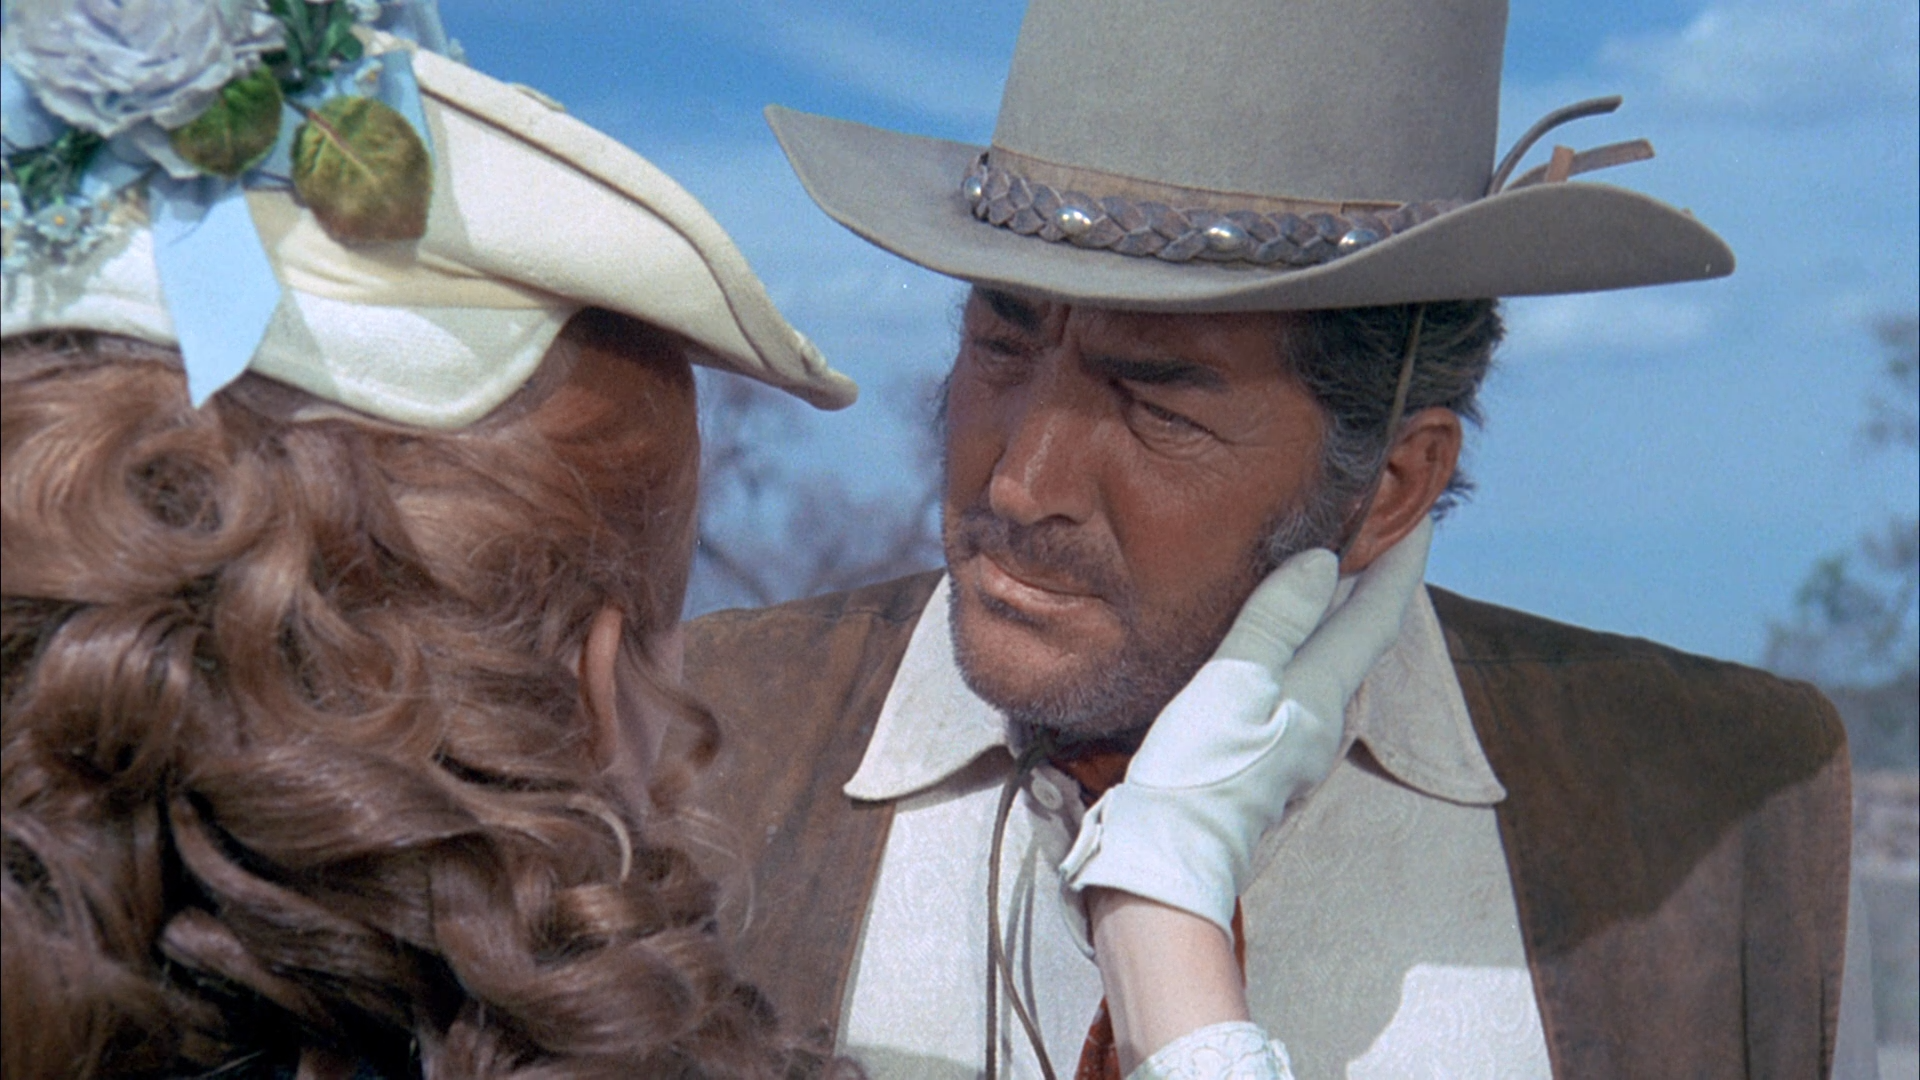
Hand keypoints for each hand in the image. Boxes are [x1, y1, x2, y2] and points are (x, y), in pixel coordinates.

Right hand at [1061, 519, 1432, 933]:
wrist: (1170, 856)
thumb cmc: (1200, 769)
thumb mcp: (1235, 682)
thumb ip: (1278, 619)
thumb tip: (1326, 561)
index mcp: (1323, 691)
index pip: (1379, 614)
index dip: (1402, 562)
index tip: (1421, 514)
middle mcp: (1322, 715)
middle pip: (1363, 635)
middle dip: (1376, 580)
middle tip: (1378, 527)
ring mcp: (1295, 739)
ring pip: (1331, 657)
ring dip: (1339, 610)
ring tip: (1332, 566)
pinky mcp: (1263, 752)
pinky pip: (1299, 678)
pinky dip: (1302, 639)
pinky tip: (1277, 632)